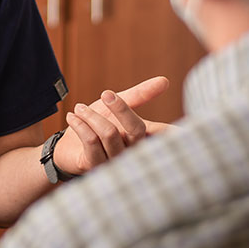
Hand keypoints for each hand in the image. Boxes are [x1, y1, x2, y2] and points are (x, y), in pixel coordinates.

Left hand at [54, 76, 171, 174]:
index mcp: (141, 136)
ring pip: (109, 133)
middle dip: (121, 108)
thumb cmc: (97, 123)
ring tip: (80, 108)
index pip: (163, 134)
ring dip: (91, 115)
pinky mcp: (95, 166)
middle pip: (136, 129)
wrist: (67, 144)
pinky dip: (80, 124)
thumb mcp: (116, 105)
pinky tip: (72, 117)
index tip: (181, 128)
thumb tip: (164, 81)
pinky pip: (91, 141)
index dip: (174, 132)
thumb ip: (139, 95)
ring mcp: (115, 161)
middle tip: (106, 95)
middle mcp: (132, 151)